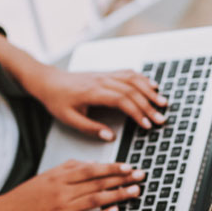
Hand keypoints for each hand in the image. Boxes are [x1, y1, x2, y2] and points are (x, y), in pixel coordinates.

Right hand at [0, 160, 145, 210]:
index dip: (113, 168)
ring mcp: (61, 209)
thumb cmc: (25, 196)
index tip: (130, 167)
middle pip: (98, 184)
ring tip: (134, 192)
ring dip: (117, 196)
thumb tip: (90, 165)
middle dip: (122, 180)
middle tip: (140, 177)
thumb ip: (68, 169)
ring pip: (95, 200)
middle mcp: (62, 191)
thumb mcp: (46, 176)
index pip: (92, 170)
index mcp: (59, 177)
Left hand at [29, 69, 168, 140]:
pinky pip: (128, 73)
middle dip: (149, 105)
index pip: (122, 100)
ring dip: (150, 91)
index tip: (147, 125)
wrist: (48, 81)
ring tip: (163, 103)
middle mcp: (102, 80)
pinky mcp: (106, 73)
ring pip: (133, 79)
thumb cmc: (57, 100)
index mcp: (93, 92)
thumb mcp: (69, 119)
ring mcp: (105, 75)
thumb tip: (110, 137)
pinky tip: (152, 86)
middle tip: (160, 119)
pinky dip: (143, 79)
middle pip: (132, 90)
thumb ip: (90, 128)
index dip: (137, 113)